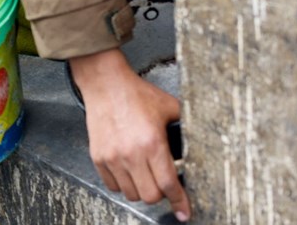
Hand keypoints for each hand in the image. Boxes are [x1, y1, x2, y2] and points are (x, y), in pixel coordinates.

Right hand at [70, 49, 189, 221]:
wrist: (105, 84)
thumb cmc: (136, 93)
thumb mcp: (169, 108)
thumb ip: (184, 128)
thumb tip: (198, 140)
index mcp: (153, 143)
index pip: (169, 184)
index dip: (180, 201)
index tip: (184, 211)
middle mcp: (132, 153)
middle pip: (150, 195)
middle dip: (160, 193)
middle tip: (162, 182)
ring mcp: (113, 157)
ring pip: (131, 194)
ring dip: (140, 189)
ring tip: (143, 175)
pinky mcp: (98, 156)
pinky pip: (112, 185)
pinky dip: (122, 184)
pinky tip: (127, 171)